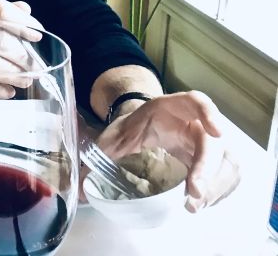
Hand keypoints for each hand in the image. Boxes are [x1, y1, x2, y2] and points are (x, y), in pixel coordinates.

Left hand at [95, 91, 239, 211]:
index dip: (208, 113)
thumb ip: (98, 157)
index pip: (196, 101)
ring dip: (216, 186)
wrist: (137, 126)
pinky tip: (201, 203)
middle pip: (214, 142)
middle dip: (209, 169)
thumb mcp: (114, 137)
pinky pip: (224, 176)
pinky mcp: (209, 161)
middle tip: (195, 193)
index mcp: (169, 107)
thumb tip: (79, 187)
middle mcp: (192, 122)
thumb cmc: (129, 128)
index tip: (215, 132)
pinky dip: (217, 192)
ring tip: (195, 205)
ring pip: (226, 162)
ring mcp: (204, 142)